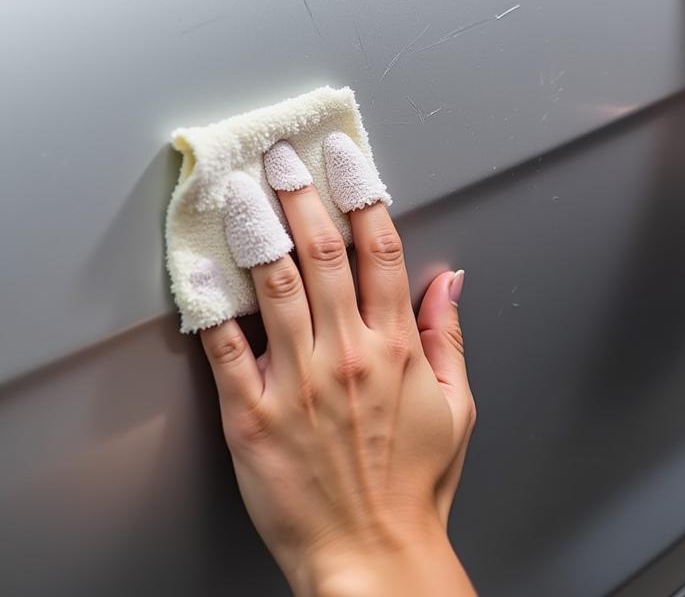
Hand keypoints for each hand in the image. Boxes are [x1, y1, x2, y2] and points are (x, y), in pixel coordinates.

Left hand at [200, 139, 475, 596]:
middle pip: (321, 255)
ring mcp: (298, 382)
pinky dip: (211, 307)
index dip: (361, 197)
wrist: (372, 554)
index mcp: (395, 346)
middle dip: (302, 196)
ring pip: (273, 287)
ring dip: (257, 231)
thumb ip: (447, 334)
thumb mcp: (456, 405)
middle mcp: (347, 353)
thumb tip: (449, 279)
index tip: (346, 160)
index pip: (379, 251)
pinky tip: (201, 270)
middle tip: (284, 157)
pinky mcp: (253, 415)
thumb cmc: (415, 485)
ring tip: (241, 191)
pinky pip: (226, 350)